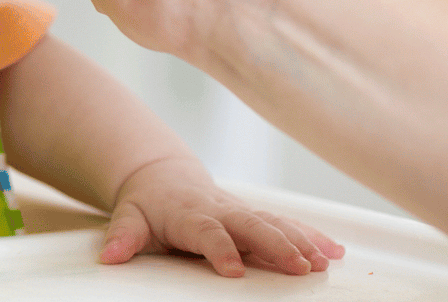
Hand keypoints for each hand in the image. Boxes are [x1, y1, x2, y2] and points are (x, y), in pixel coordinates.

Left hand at [101, 157, 343, 276]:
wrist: (162, 177)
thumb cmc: (147, 204)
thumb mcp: (128, 217)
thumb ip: (122, 236)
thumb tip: (110, 257)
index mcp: (189, 214)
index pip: (207, 231)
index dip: (220, 248)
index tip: (233, 270)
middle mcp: (220, 210)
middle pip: (252, 225)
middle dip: (277, 245)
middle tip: (300, 267)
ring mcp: (241, 211)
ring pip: (276, 223)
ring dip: (302, 241)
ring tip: (325, 262)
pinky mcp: (256, 215)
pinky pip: (288, 223)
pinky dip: (313, 235)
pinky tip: (337, 251)